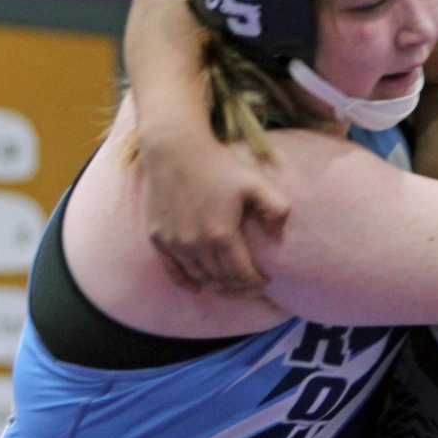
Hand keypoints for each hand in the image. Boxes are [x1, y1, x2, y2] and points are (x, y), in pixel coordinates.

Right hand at [138, 127, 289, 292]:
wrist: (174, 149)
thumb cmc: (217, 164)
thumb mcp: (255, 182)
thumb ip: (277, 208)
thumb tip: (279, 237)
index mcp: (222, 234)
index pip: (242, 275)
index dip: (256, 283)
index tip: (265, 280)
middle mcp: (196, 244)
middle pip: (221, 280)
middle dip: (240, 287)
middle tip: (251, 284)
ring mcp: (174, 243)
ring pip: (200, 278)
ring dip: (218, 286)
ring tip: (231, 284)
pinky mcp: (158, 238)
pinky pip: (173, 272)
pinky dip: (187, 283)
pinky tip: (199, 287)